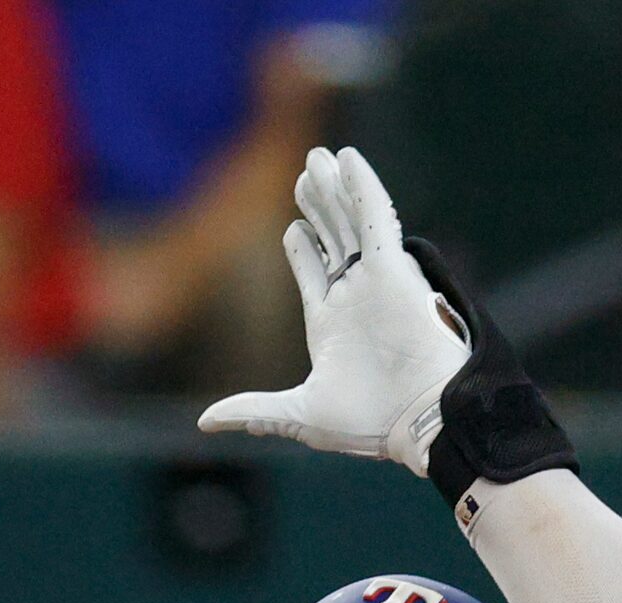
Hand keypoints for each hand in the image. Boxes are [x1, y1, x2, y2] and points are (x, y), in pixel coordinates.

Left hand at [198, 147, 470, 475]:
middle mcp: (354, 298)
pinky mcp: (395, 268)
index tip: (294, 226)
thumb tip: (205, 422)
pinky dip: (361, 187)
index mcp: (331, 326)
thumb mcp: (297, 415)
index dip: (302, 246)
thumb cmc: (368, 423)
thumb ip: (252, 411)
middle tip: (304, 173)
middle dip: (317, 207)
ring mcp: (374, 280)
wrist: (417, 421)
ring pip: (349, 222)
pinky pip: (376, 217)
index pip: (314, 272)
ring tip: (315, 159)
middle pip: (332, 239)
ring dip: (332, 190)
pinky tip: (347, 160)